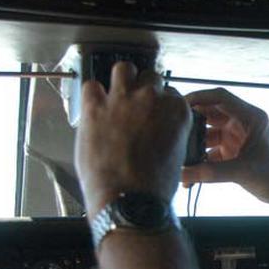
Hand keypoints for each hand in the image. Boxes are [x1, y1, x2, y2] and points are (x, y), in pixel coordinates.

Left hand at [76, 63, 190, 217]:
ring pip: (123, 69)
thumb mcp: (176, 156)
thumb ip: (170, 134)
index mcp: (176, 111)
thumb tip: (159, 131)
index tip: (156, 112)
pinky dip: (93, 94)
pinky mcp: (95, 107)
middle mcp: (151, 99)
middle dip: (145, 89)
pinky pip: (91, 86)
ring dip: (122, 79)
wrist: (128, 198)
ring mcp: (122, 100)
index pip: (172, 94)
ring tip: (118, 93)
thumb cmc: (154, 185)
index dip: (162, 104)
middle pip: (150, 78)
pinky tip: (95, 105)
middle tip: (138, 105)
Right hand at [180, 88, 268, 202]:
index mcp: (251, 117)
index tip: (178, 105)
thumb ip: (210, 172)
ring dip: (194, 145)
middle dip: (191, 123)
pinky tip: (189, 176)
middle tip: (171, 130)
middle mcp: (244, 123)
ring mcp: (238, 137)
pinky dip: (202, 161)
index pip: (220, 97)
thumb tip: (181, 175)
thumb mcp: (241, 172)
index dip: (199, 97)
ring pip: (209, 134)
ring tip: (177, 155)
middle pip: (211, 114)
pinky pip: (213, 152)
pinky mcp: (235, 152)